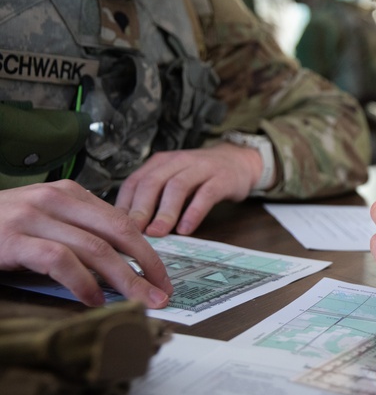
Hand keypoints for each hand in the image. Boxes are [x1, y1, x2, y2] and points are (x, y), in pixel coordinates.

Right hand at [0, 181, 172, 306]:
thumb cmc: (0, 230)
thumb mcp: (44, 223)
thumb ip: (78, 233)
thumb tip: (121, 266)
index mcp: (69, 194)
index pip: (123, 222)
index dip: (148, 252)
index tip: (163, 278)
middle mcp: (55, 199)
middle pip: (118, 233)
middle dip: (146, 266)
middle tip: (163, 293)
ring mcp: (34, 217)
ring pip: (96, 248)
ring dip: (124, 279)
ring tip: (141, 302)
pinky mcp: (14, 239)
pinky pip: (60, 260)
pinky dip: (82, 282)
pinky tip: (93, 301)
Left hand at [116, 143, 260, 236]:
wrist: (239, 161)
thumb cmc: (201, 177)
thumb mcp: (173, 180)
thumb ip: (155, 198)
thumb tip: (130, 227)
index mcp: (160, 162)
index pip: (135, 181)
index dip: (124, 205)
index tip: (117, 228)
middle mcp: (178, 161)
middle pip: (153, 182)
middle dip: (141, 209)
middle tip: (134, 232)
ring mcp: (201, 168)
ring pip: (177, 187)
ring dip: (165, 212)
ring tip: (157, 232)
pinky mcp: (222, 178)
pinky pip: (206, 194)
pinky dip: (194, 212)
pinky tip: (186, 229)